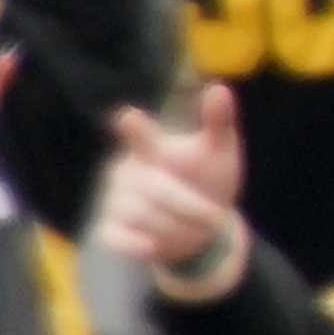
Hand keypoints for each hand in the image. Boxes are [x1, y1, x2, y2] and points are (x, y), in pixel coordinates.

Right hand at [90, 88, 246, 295]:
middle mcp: (126, 171)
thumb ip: (219, 123)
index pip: (139, 135)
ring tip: (194, 227)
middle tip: (216, 218)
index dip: (136, 129)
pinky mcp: (112, 227)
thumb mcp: (220, 153)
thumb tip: (220, 88)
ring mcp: (116, 199)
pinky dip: (134, 244)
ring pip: (143, 217)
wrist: (203, 224)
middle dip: (191, 207)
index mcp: (150, 148)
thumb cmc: (207, 179)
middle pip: (156, 190)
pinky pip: (115, 237)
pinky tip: (151, 246)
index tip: (130, 118)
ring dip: (179, 228)